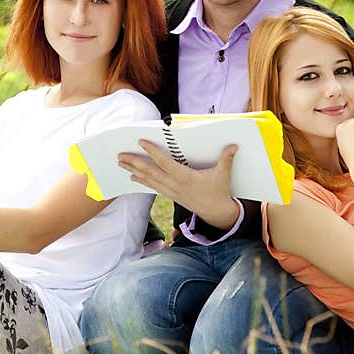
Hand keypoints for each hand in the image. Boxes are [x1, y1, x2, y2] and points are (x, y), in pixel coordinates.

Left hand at [118, 140, 239, 228]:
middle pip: (150, 172)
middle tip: (120, 155)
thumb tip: (233, 145)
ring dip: (133, 171)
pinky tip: (132, 176)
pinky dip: (141, 181)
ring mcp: (171, 191)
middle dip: (134, 163)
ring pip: (148, 179)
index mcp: (185, 177)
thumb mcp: (223, 175)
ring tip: (121, 163)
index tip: (141, 142)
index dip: (152, 152)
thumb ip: (226, 159)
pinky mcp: (171, 194)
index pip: (164, 162)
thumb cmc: (219, 191)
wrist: (215, 212)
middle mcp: (174, 184)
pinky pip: (152, 186)